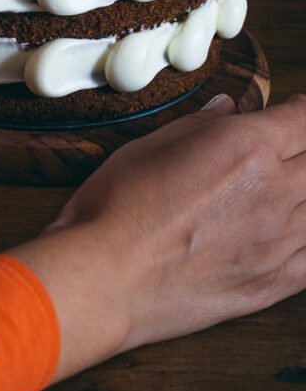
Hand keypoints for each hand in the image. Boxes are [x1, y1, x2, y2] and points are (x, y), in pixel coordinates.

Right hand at [8, 94, 305, 382]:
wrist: (105, 276)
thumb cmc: (118, 208)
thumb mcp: (150, 145)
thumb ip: (200, 125)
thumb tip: (226, 108)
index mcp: (247, 148)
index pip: (303, 119)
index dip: (300, 110)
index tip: (294, 111)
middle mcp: (274, 192)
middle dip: (303, 148)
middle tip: (287, 148)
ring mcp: (278, 242)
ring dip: (304, 191)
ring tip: (285, 189)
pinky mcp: (272, 283)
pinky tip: (293, 233)